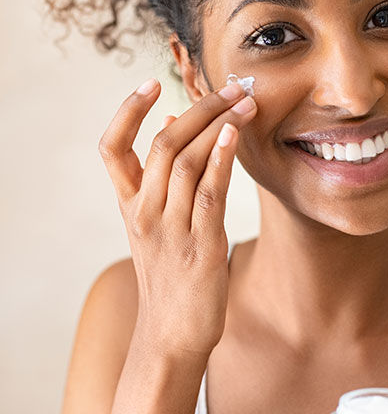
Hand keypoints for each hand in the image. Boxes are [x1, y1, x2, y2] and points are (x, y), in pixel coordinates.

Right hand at [98, 78, 256, 358]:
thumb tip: (170, 124)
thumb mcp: (154, 224)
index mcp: (130, 205)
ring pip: (188, 162)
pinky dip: (220, 159)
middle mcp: (145, 212)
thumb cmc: (168, 272)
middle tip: (232, 87)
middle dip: (200, 109)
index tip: (150, 83)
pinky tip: (234, 135)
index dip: (127, 112)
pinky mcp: (202, 246)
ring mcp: (171, 229)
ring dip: (218, 125)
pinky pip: (209, 193)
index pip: (112, 148)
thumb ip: (160, 177)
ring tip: (245, 102)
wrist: (171, 334)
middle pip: (164, 144)